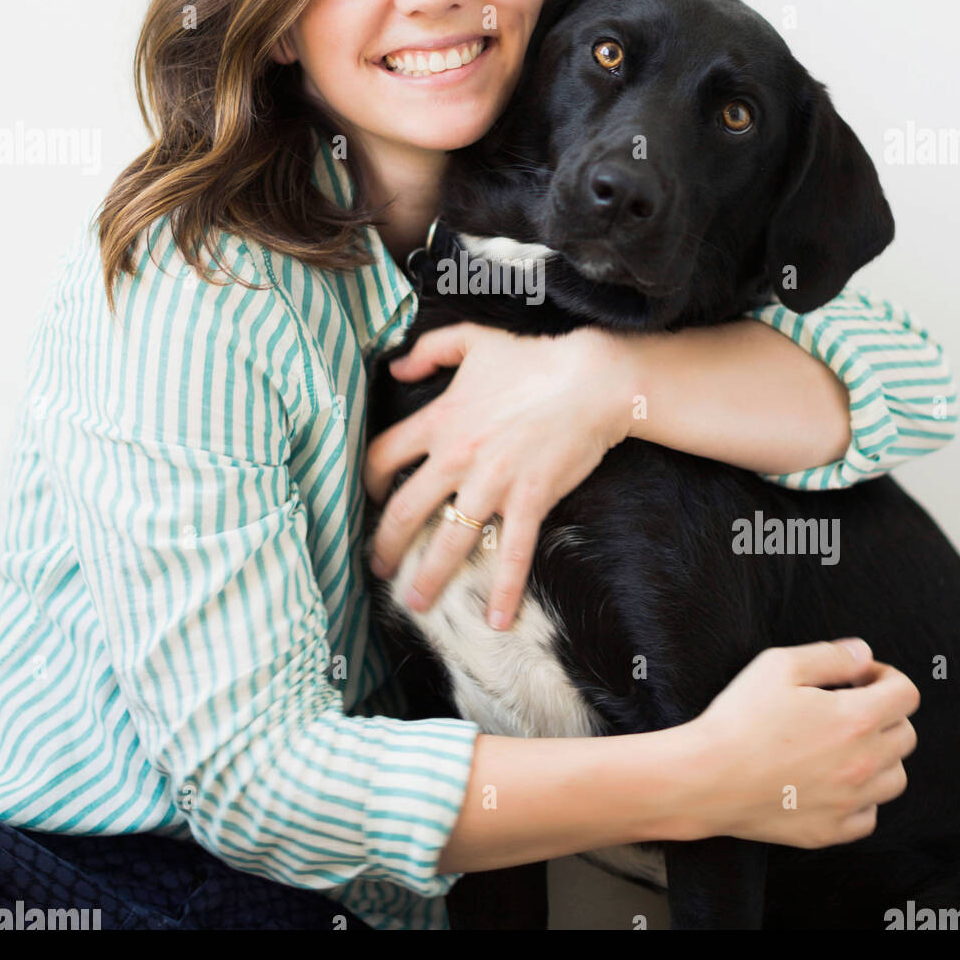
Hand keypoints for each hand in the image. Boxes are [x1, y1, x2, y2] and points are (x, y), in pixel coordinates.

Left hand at [364, 322, 632, 628]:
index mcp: (440, 420)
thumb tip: (394, 367)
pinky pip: (513, 553)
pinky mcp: (530, 500)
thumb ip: (428, 349)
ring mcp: (493, 483)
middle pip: (404, 510)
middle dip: (385, 545)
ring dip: (429, 576)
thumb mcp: (473, 341)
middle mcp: (457, 457)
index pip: (383, 456)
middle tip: (378, 568)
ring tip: (417, 601)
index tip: (367, 499)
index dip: (367, 481)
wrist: (592, 379)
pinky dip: (503, 589)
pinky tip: (497, 619)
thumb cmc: (534, 359)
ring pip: (449, 540)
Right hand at [662, 638, 919, 847]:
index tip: (861, 677)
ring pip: (896, 778)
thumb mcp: (779, 665)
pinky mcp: (832, 831)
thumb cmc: (740, 718)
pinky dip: (862, 798)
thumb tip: (865, 655)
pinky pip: (870, 815)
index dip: (888, 677)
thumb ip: (831, 656)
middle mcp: (864, 763)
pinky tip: (833, 782)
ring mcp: (850, 802)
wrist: (707, 778)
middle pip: (906, 735)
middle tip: (849, 707)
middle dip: (885, 714)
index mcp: (856, 719)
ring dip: (880, 757)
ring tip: (845, 746)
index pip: (907, 694)